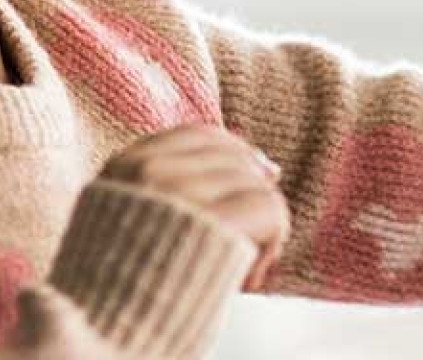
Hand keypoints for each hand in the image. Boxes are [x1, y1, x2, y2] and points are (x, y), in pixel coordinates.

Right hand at [97, 125, 289, 291]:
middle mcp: (148, 172)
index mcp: (125, 167)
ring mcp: (179, 193)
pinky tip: (249, 278)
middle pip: (234, 158)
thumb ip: (187, 184)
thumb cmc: (131, 285)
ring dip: (261, 229)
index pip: (198, 135)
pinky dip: (274, 244)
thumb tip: (273, 166)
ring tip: (239, 269)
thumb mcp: (140, 219)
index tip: (261, 176)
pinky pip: (270, 207)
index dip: (236, 153)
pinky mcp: (211, 220)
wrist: (105, 332)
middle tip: (243, 243)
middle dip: (249, 197)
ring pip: (255, 183)